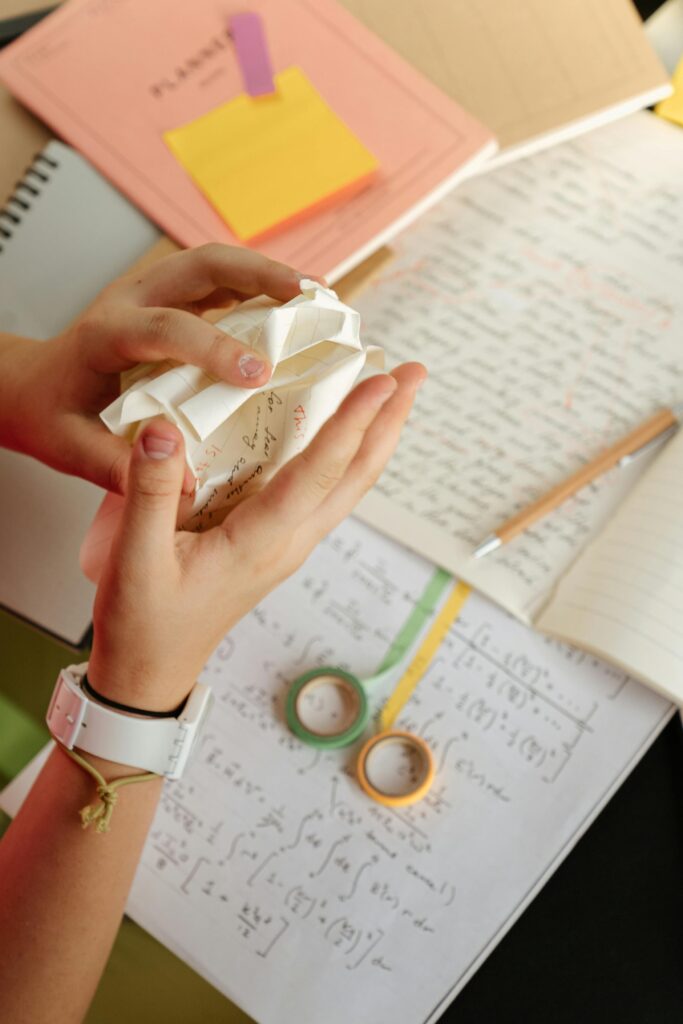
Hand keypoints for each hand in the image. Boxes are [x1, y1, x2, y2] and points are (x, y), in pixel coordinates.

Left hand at [3, 245, 310, 493]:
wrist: (33, 386)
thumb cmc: (52, 416)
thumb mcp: (71, 448)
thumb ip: (119, 468)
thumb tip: (183, 491)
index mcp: (106, 333)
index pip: (165, 326)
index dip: (213, 347)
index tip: (258, 374)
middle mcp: (131, 299)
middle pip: (202, 265)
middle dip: (259, 275)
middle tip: (309, 297)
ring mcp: (153, 292)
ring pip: (216, 263)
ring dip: (268, 273)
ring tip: (317, 296)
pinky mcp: (171, 299)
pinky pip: (221, 282)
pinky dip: (260, 288)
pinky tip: (295, 309)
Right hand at [88, 363, 425, 710]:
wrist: (151, 670)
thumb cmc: (143, 621)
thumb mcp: (133, 558)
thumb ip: (151, 492)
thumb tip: (164, 427)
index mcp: (261, 541)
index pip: (319, 473)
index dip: (353, 423)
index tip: (382, 379)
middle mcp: (288, 540)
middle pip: (356, 477)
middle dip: (389, 422)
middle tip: (413, 372)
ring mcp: (287, 543)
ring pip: (347, 486)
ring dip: (375, 437)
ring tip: (391, 391)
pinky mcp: (275, 543)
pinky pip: (322, 493)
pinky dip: (343, 456)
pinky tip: (339, 433)